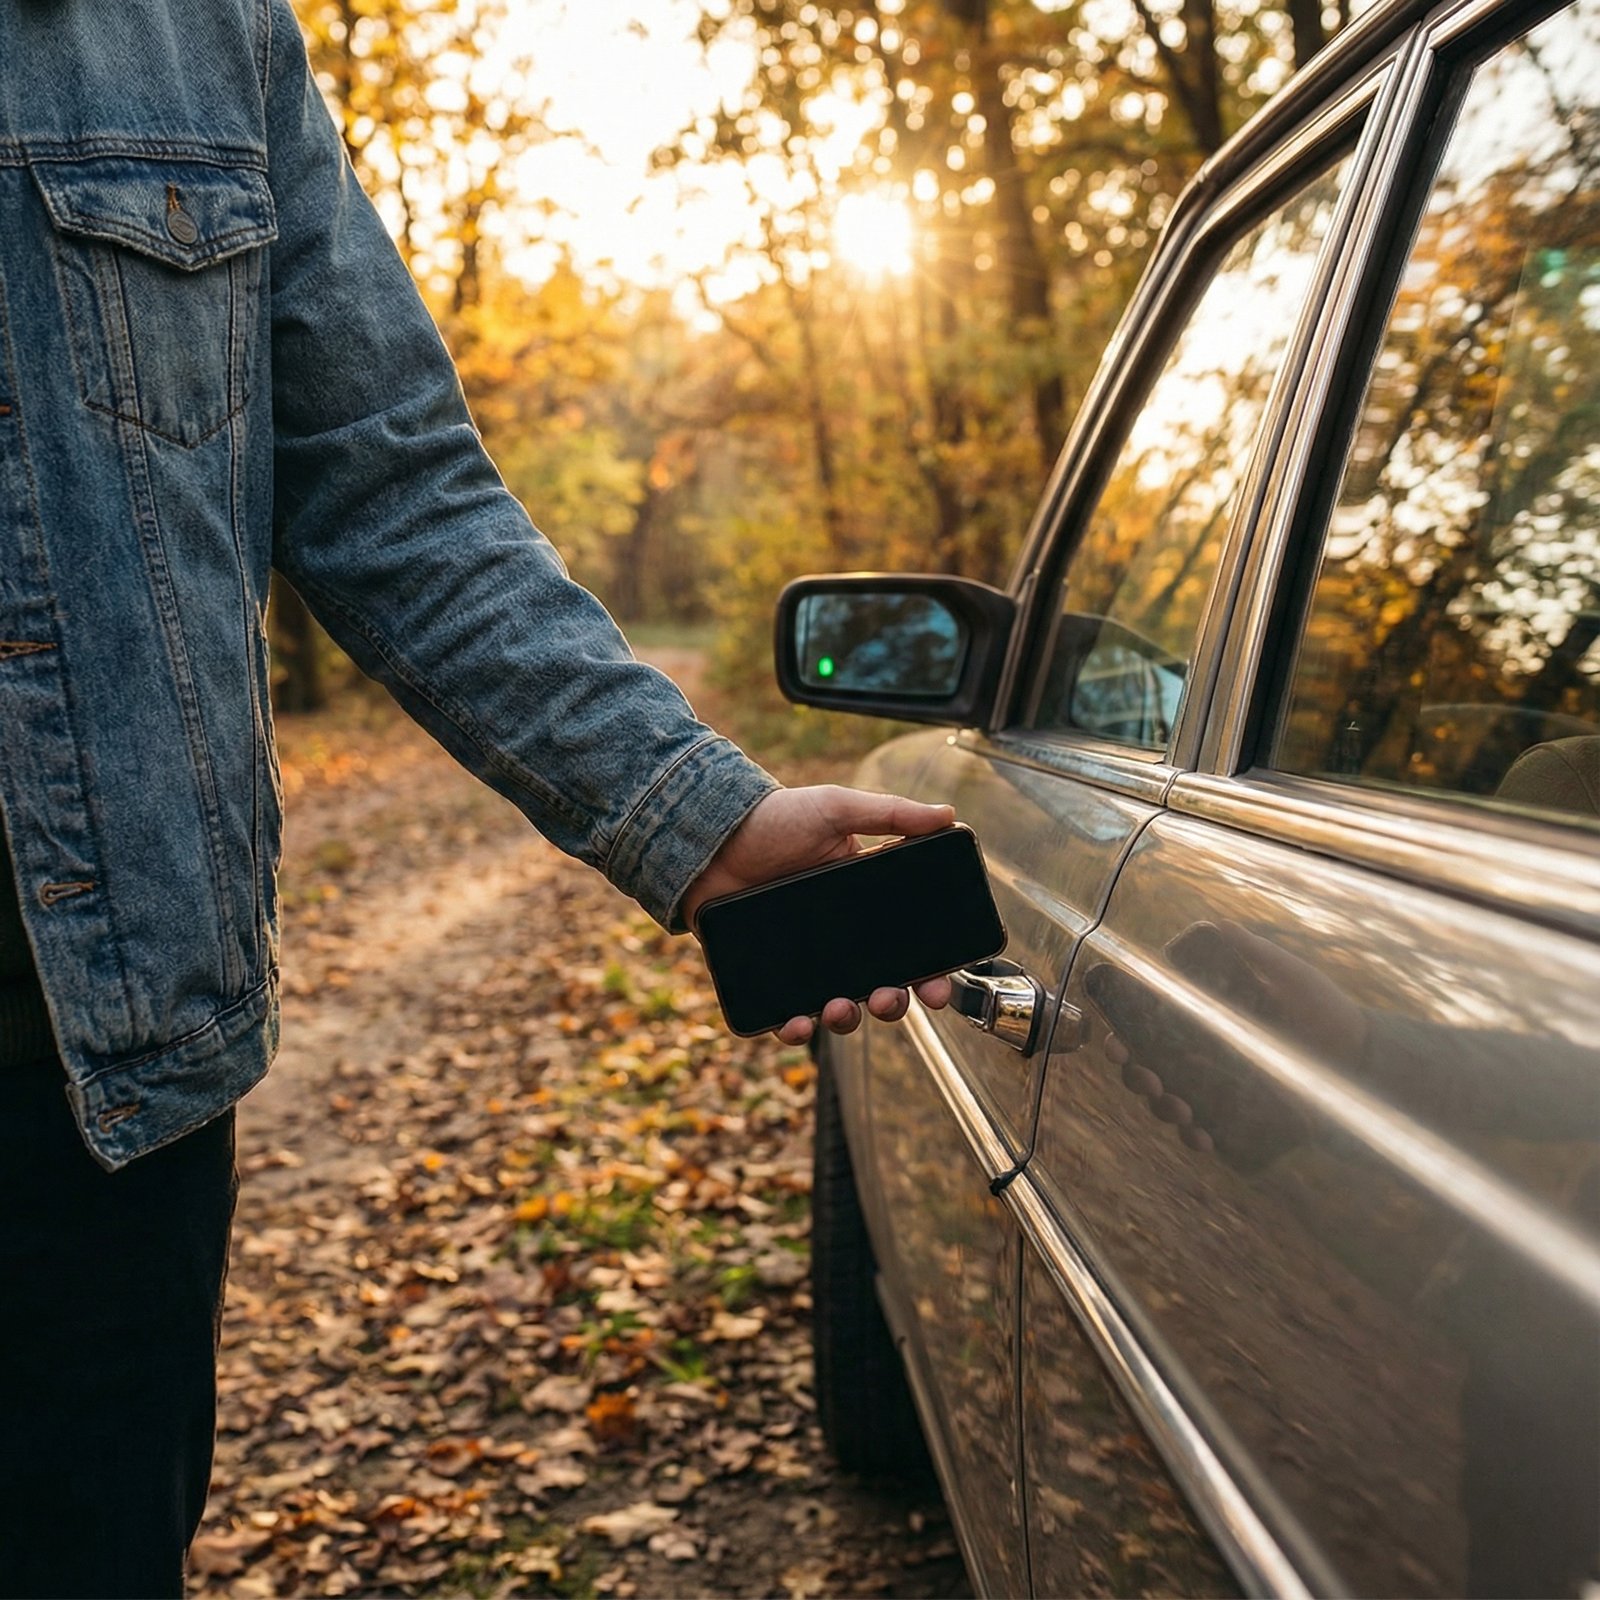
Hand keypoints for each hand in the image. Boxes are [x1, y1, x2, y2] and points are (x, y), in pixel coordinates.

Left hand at [682, 785, 956, 1044]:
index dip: (930, 972)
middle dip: (893, 1003)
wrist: (708, 838)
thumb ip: (891, 814)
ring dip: (847, 1018)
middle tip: (890, 999)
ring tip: (839, 1008)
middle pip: (880, 984)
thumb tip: (948, 815)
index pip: (909, 945)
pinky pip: (786, 1011)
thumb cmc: (773, 819)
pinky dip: (796, 1027)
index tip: (938, 989)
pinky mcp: (768, 974)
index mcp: (865, 903)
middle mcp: (840, 937)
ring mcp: (805, 959)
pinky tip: (798, 1024)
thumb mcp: (836, 809)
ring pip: (839, 1004)